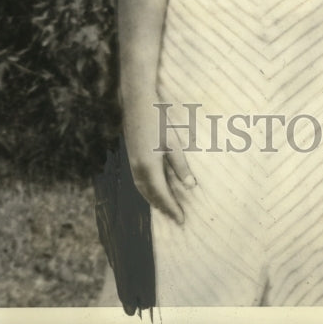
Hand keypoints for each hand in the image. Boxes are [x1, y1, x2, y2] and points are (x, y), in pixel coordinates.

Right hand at [125, 98, 196, 224]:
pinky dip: (147, 191)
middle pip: (151, 195)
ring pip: (143, 189)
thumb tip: (191, 186)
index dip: (172, 209)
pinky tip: (153, 190)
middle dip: (163, 208)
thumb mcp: (173, 142)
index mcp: (149, 166)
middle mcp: (138, 168)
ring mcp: (132, 163)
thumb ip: (181, 166)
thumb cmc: (158, 119)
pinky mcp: (131, 156)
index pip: (162, 195)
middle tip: (176, 219)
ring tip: (166, 209)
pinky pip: (139, 181)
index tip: (182, 220)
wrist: (137, 102)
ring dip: (154, 201)